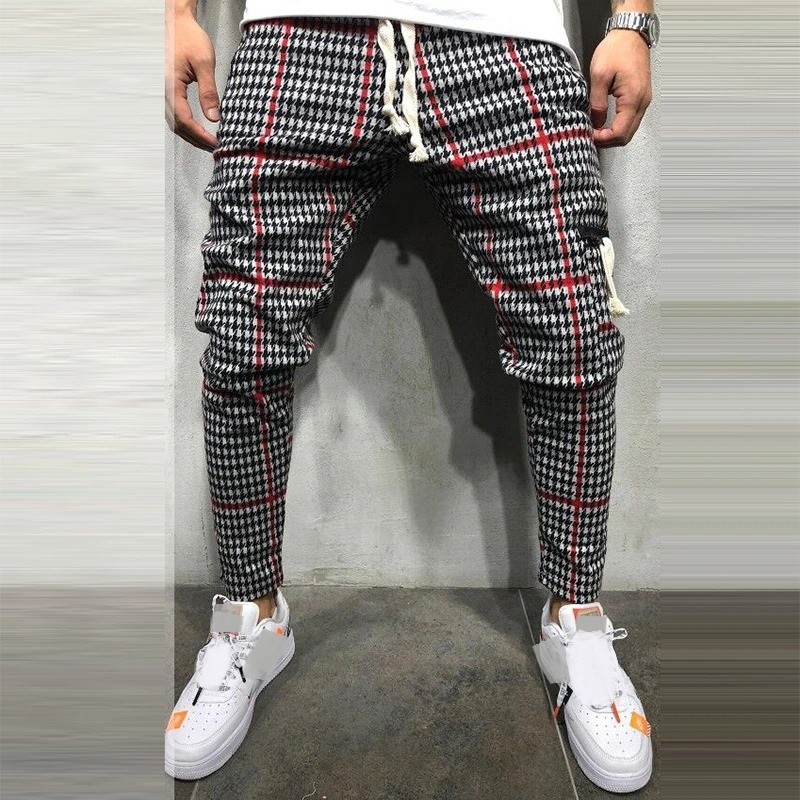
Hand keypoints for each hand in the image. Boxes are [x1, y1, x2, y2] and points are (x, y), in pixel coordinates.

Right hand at [166, 10, 219, 151]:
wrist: (176, 22)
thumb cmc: (188, 37)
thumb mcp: (204, 63)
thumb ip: (209, 91)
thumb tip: (214, 117)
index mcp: (171, 86)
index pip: (185, 120)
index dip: (200, 135)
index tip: (215, 143)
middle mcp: (164, 91)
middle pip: (177, 125)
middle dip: (196, 139)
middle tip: (214, 147)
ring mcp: (164, 90)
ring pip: (174, 121)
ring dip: (190, 134)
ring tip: (207, 142)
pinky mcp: (168, 88)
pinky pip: (175, 112)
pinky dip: (186, 124)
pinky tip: (198, 128)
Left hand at [589, 30, 651, 146]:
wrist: (630, 33)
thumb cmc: (616, 49)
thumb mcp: (599, 76)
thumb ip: (597, 104)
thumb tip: (596, 123)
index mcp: (633, 99)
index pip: (619, 133)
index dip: (603, 139)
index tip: (589, 135)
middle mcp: (642, 102)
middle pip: (627, 136)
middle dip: (608, 140)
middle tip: (591, 135)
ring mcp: (644, 100)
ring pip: (630, 129)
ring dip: (613, 134)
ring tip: (596, 130)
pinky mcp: (641, 96)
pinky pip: (631, 119)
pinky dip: (619, 125)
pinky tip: (606, 123)